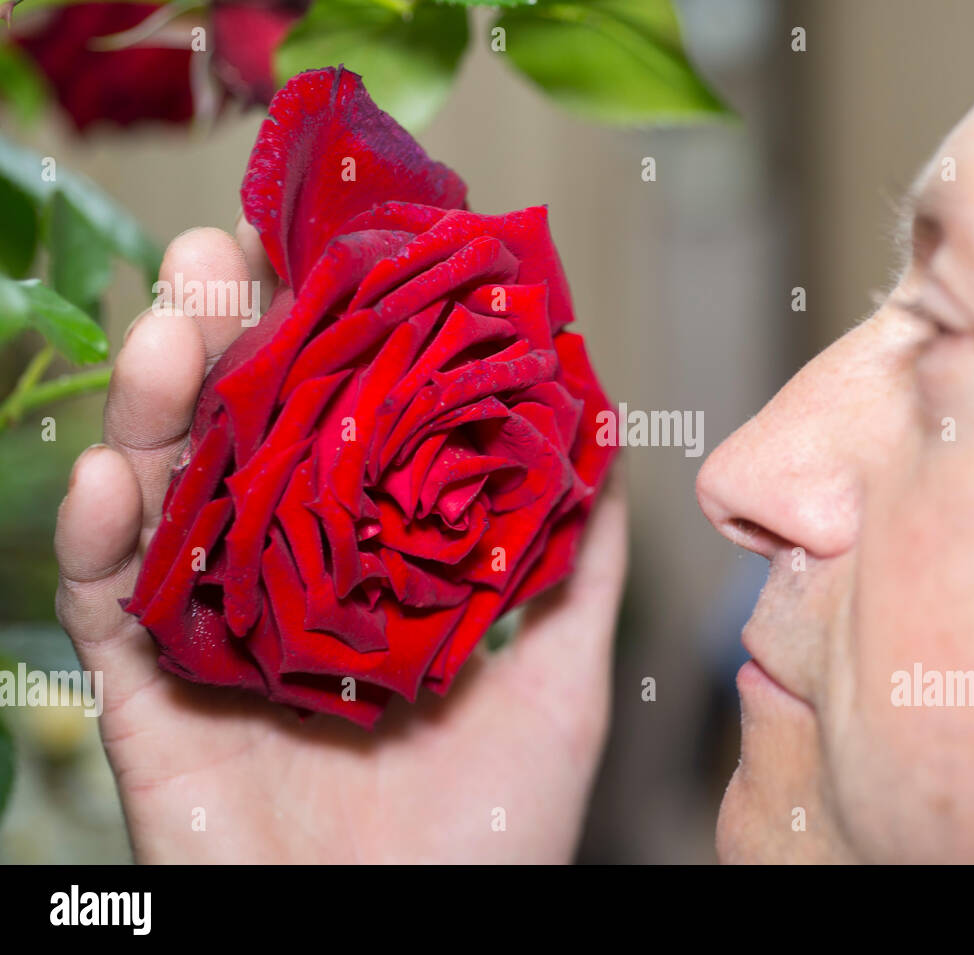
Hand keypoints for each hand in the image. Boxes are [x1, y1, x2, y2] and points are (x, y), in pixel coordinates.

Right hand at [53, 223, 626, 862]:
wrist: (414, 942)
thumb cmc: (495, 827)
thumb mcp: (558, 677)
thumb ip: (576, 563)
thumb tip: (607, 440)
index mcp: (367, 562)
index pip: (331, 424)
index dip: (320, 338)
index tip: (325, 248)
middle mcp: (281, 580)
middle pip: (233, 438)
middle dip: (221, 340)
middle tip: (221, 254)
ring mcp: (210, 632)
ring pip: (158, 496)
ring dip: (152, 407)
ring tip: (169, 330)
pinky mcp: (149, 700)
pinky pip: (104, 608)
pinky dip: (96, 539)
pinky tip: (113, 472)